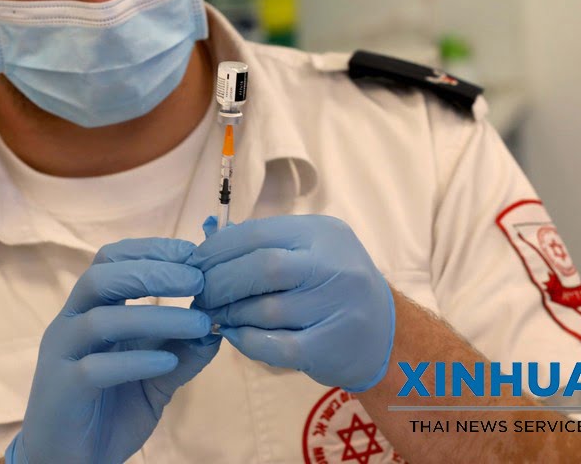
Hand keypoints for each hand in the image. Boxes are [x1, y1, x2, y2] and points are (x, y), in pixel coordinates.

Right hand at [6, 238, 221, 463]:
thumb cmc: (109, 413)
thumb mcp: (156, 378)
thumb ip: (182, 351)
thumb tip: (219, 324)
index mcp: (88, 311)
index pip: (111, 260)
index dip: (151, 251)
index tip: (192, 255)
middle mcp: (70, 324)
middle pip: (100, 277)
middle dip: (152, 271)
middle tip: (196, 279)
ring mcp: (62, 356)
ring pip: (100, 320)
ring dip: (155, 316)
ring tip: (199, 322)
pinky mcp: (62, 391)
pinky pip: (95, 368)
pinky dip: (135, 360)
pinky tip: (168, 361)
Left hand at [189, 215, 393, 392]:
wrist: (385, 335)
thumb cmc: (332, 286)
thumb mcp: (307, 251)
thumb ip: (260, 244)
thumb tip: (207, 234)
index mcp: (322, 233)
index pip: (257, 233)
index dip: (217, 250)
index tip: (195, 264)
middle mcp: (334, 265)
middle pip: (261, 268)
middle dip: (219, 283)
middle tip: (201, 295)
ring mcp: (336, 306)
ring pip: (265, 309)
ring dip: (230, 314)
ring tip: (216, 316)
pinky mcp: (330, 346)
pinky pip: (274, 345)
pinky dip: (246, 341)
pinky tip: (234, 336)